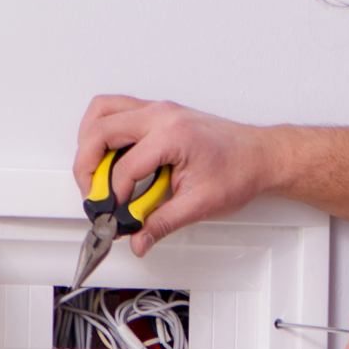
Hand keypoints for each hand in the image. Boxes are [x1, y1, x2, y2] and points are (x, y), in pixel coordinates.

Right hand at [74, 95, 285, 256]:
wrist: (261, 156)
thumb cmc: (240, 170)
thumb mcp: (200, 204)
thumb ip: (163, 223)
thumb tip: (139, 238)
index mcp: (173, 135)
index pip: (125, 166)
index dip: (114, 196)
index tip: (115, 215)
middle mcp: (162, 115)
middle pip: (100, 131)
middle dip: (88, 167)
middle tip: (93, 194)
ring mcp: (158, 109)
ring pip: (102, 111)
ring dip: (89, 142)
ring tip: (94, 173)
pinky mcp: (157, 112)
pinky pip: (115, 110)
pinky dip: (102, 131)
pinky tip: (108, 157)